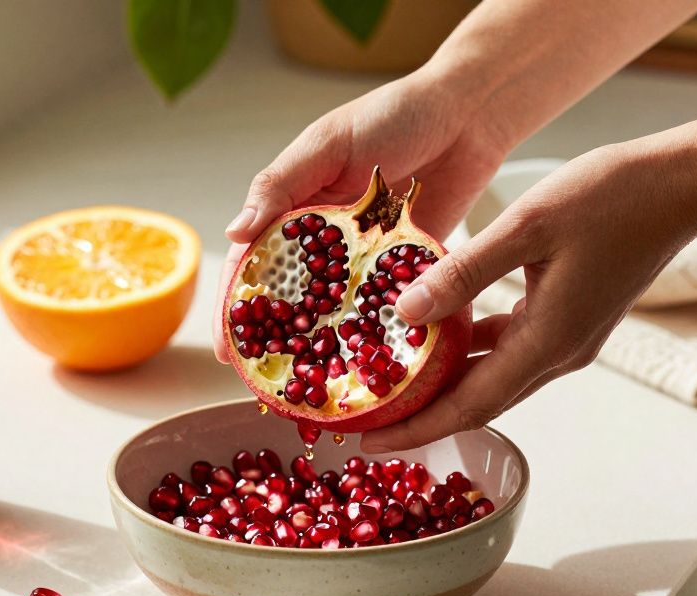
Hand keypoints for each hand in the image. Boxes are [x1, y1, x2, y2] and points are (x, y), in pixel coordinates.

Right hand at [213, 71, 510, 362]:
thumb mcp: (328, 143)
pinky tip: (367, 359)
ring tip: (310, 381)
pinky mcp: (406, 264)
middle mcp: (327, 236)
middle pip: (292, 295)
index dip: (237, 303)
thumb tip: (233, 229)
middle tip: (262, 379)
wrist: (471, 112)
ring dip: (323, 342)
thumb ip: (282, 184)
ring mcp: (367, 254)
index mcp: (296, 204)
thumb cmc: (396, 113)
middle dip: (276, 336)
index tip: (224, 345)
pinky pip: (385, 302)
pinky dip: (374, 328)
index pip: (253, 260)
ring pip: (337, 307)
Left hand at [361, 142, 696, 450]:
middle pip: (479, 402)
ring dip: (447, 384)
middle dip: (423, 417)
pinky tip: (444, 329)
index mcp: (546, 343)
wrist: (684, 184)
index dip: (417, 429)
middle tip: (368, 421)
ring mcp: (570, 339)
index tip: (368, 444)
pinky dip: (474, 350)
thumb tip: (404, 313)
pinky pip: (512, 348)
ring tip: (396, 380)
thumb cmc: (611, 197)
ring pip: (496, 376)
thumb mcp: (525, 226)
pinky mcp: (574, 318)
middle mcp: (559, 354)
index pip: (468, 407)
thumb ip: (463, 273)